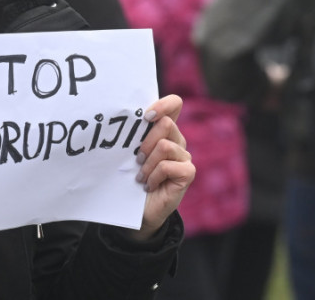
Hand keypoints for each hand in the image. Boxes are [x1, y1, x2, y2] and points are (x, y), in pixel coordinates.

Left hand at [131, 95, 194, 241]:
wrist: (138, 211)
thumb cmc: (132, 179)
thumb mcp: (131, 153)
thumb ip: (135, 136)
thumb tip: (126, 119)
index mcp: (165, 131)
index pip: (174, 104)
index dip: (163, 104)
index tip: (146, 116)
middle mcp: (178, 141)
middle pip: (166, 124)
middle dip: (145, 142)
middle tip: (136, 160)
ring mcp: (185, 157)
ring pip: (164, 146)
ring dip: (147, 163)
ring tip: (141, 176)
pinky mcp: (188, 173)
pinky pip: (168, 166)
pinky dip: (154, 176)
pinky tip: (149, 185)